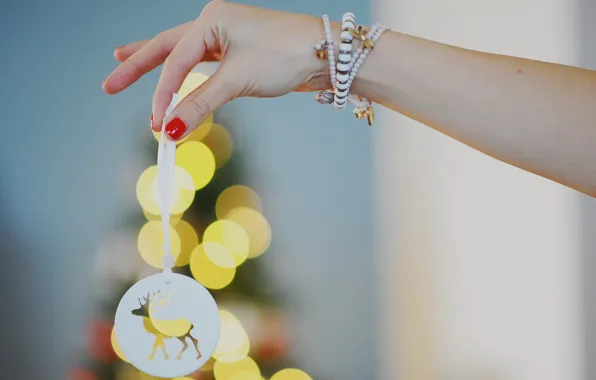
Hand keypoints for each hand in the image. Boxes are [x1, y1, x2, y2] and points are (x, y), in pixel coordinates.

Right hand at [102, 0, 331, 139]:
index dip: (162, 94)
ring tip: (125, 62)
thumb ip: (201, 104)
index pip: (175, 61)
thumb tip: (171, 130)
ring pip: (183, 55)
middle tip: (110, 82)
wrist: (325, 55)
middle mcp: (215, 25)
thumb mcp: (238, 80)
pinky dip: (185, 76)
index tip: (156, 124)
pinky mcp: (237, 54)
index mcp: (211, 20)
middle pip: (167, 48)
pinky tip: (172, 77)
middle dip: (138, 65)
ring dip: (157, 64)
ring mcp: (226, 39)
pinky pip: (202, 66)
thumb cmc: (285, 55)